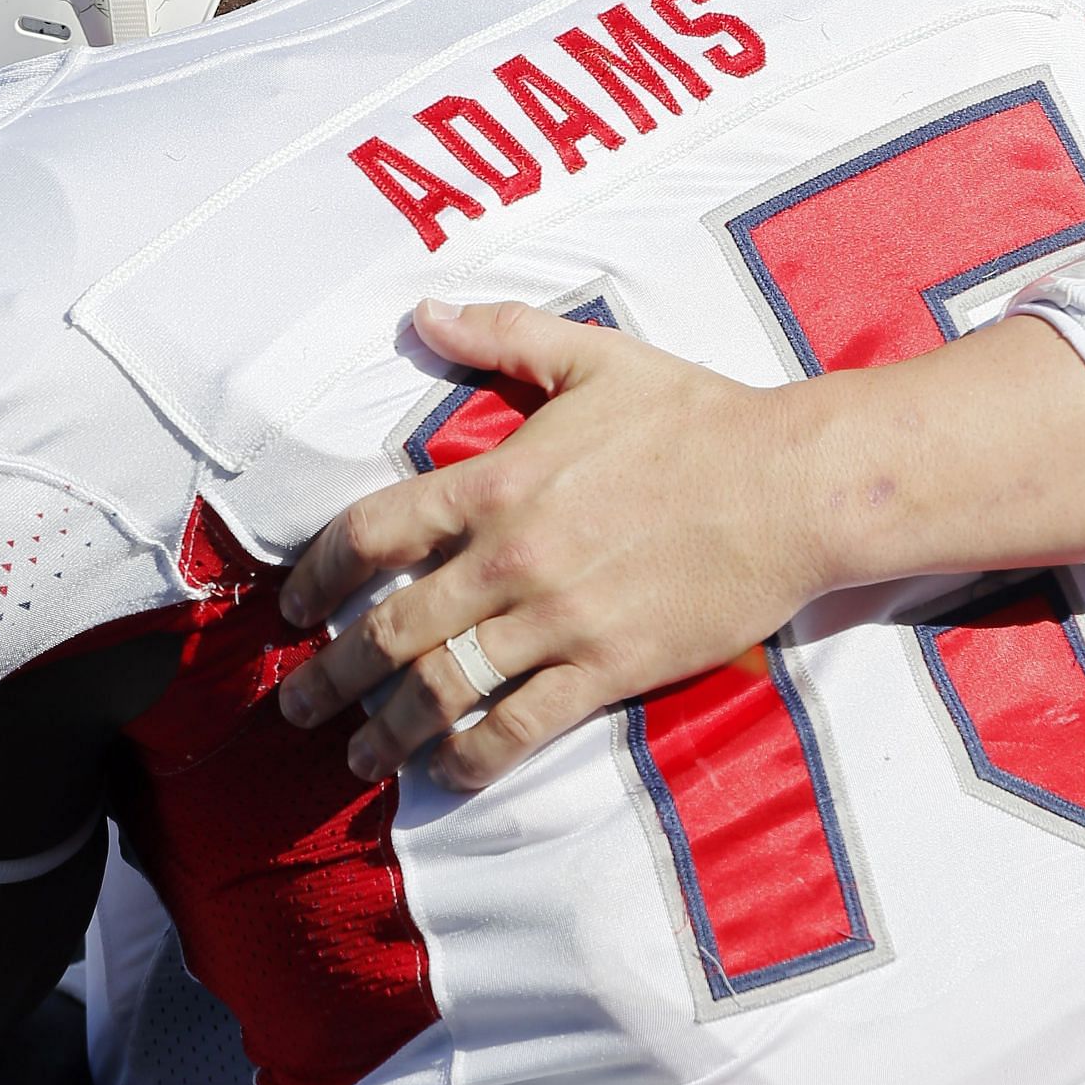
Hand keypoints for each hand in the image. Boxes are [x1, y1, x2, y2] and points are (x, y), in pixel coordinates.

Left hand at [276, 297, 839, 792]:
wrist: (792, 484)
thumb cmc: (695, 416)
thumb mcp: (592, 356)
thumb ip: (500, 335)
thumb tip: (421, 311)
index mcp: (498, 480)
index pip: (374, 531)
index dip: (318, 573)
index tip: (293, 606)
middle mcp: (512, 557)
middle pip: (392, 627)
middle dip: (332, 674)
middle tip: (296, 703)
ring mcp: (559, 620)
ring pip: (444, 687)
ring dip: (386, 730)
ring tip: (356, 757)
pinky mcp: (609, 669)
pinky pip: (520, 727)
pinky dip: (471, 758)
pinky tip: (444, 772)